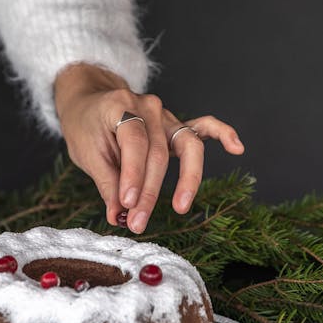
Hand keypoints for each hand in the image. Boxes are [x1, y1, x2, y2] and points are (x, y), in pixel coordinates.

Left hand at [54, 63, 243, 233]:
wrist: (89, 100)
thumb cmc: (86, 126)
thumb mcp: (86, 152)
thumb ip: (106, 181)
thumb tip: (118, 215)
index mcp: (121, 106)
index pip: (134, 144)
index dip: (132, 176)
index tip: (126, 205)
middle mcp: (149, 107)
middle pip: (157, 153)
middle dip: (149, 192)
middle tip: (137, 223)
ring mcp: (166, 115)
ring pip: (186, 145)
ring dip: (186, 179)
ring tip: (181, 207)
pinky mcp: (175, 125)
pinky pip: (204, 127)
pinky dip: (222, 134)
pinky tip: (236, 147)